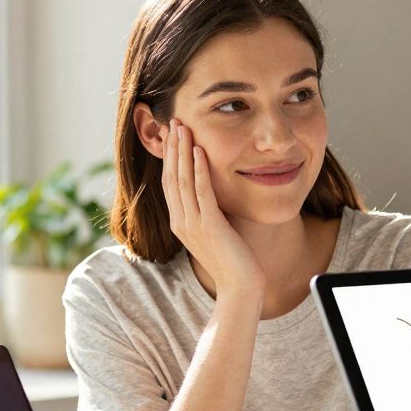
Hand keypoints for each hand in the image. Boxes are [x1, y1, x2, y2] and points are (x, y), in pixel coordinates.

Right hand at [160, 119, 263, 292]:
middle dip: (172, 148)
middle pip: (171, 177)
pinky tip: (199, 151)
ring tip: (183, 127)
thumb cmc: (233, 261)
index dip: (170, 158)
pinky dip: (198, 170)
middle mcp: (181, 222)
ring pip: (182, 181)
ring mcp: (193, 225)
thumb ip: (210, 212)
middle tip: (174, 121)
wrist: (240, 288)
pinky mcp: (210, 226)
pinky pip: (201, 193)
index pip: (169, 183)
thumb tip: (214, 191)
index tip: (172, 135)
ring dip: (182, 151)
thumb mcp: (215, 231)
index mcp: (180, 223)